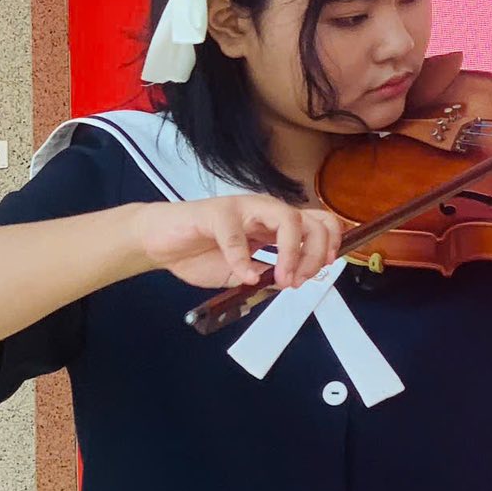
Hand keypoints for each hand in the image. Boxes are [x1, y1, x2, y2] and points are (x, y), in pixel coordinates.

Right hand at [131, 195, 345, 290]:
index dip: (330, 243)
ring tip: (283, 279)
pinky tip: (244, 276)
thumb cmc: (202, 253)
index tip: (326, 268)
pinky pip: (235, 235)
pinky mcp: (216, 213)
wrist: (161, 243)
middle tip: (300, 281)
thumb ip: (269, 275)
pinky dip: (243, 260)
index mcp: (275, 225)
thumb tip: (295, 281)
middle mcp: (266, 211)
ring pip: (285, 218)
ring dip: (291, 252)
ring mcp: (243, 209)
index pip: (318, 223)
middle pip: (310, 221)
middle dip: (315, 254)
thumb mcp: (244, 274)